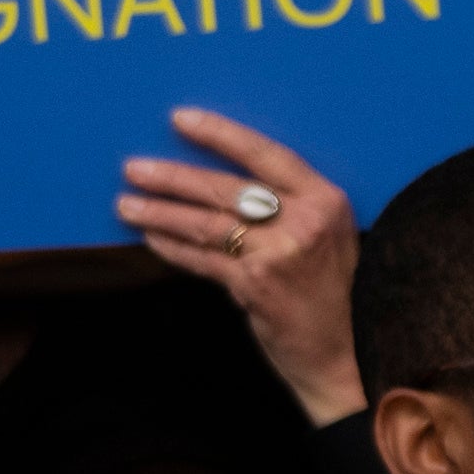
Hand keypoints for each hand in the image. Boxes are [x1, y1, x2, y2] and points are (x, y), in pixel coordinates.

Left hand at [118, 109, 362, 419]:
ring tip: (126, 205)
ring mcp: (279, 254)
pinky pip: (203, 260)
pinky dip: (173, 249)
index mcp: (326, 200)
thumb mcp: (330, 238)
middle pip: (226, 188)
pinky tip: (150, 239)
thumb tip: (225, 186)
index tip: (180, 120)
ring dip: (160, 213)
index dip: (220, 135)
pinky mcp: (255, 286)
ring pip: (207, 223)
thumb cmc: (335, 293)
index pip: (265, 155)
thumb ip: (292, 209)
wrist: (347, 353)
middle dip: (173, 177)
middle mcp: (305, 222)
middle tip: (134, 169)